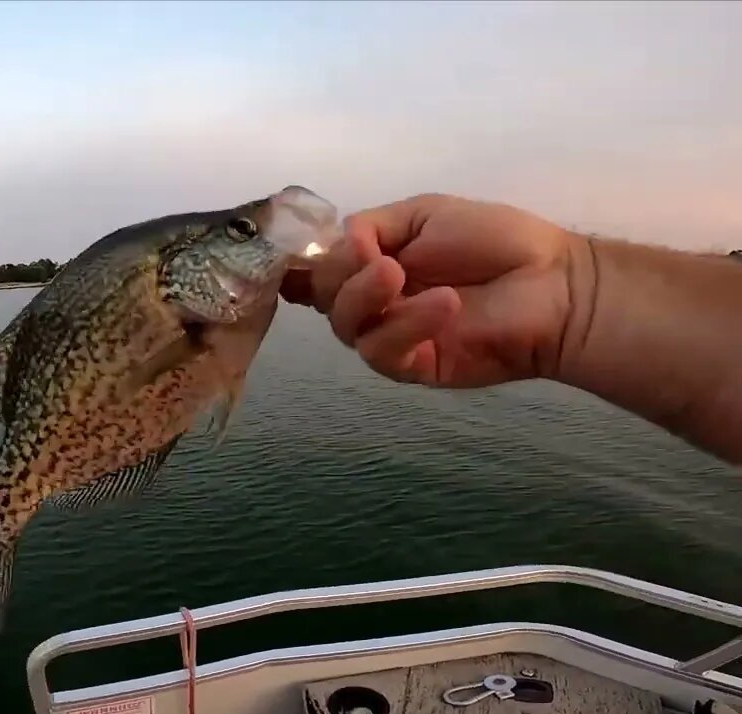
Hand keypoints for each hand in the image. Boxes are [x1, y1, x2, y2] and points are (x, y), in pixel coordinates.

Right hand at [281, 193, 581, 387]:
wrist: (554, 283)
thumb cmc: (496, 241)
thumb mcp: (425, 212)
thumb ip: (372, 224)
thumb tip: (336, 244)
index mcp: (368, 262)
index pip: (313, 269)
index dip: (296, 264)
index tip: (294, 253)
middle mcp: (371, 301)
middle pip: (321, 296)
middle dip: (338, 273)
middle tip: (378, 258)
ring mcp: (390, 336)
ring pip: (346, 326)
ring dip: (365, 296)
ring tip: (400, 276)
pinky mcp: (414, 367)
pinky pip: (383, 353)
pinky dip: (405, 325)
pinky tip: (442, 304)